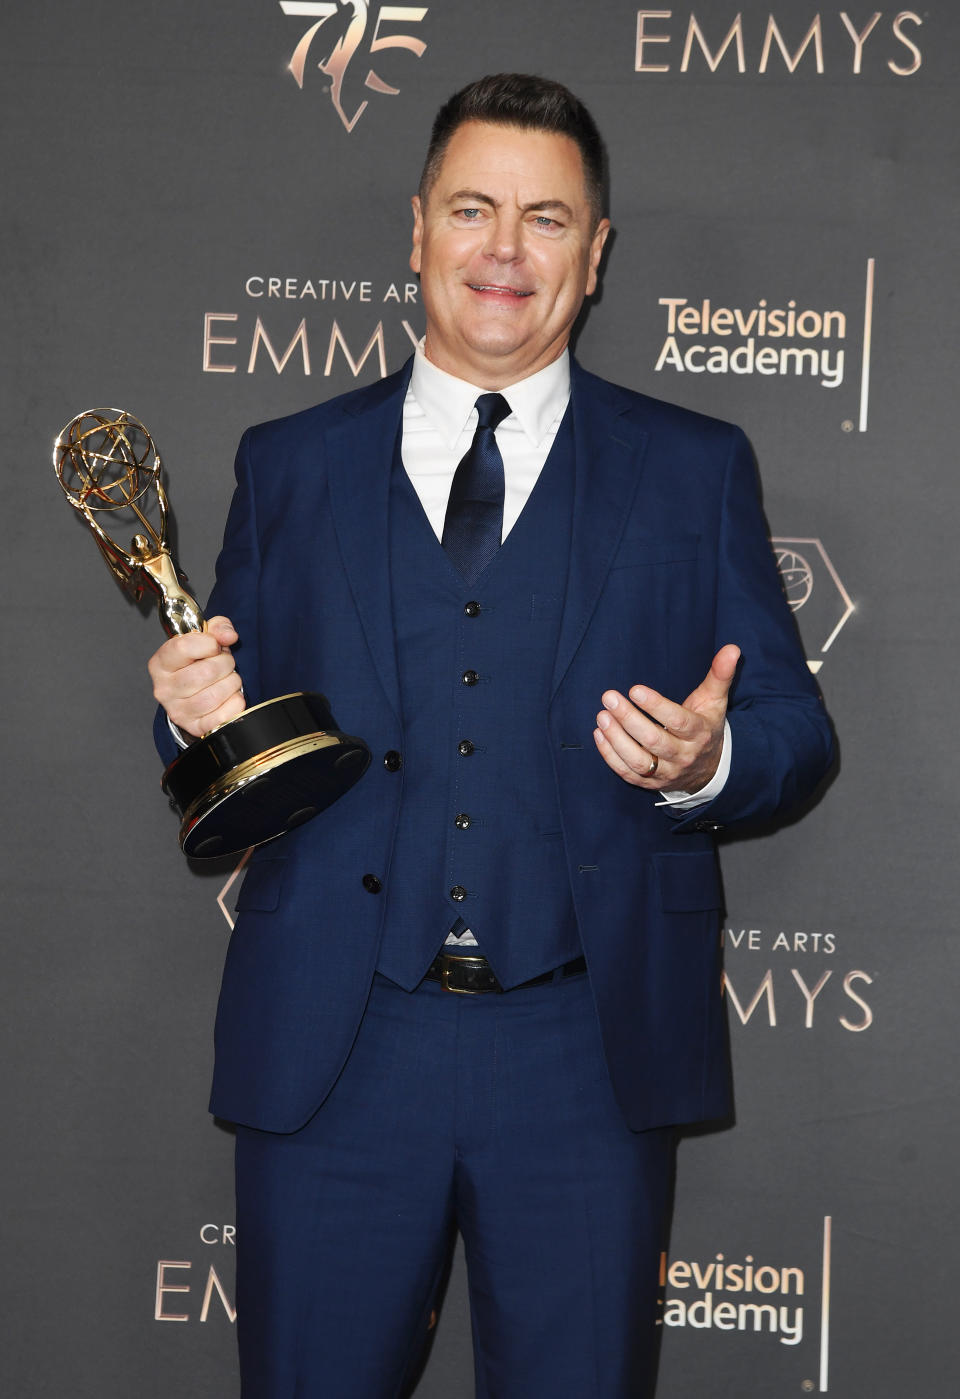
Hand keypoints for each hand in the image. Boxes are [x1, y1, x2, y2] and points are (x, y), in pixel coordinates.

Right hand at [147, 615, 245, 738]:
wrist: (194, 695)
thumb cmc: (198, 664)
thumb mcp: (205, 639)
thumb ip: (217, 628)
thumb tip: (228, 636)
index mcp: (160, 663)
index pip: (185, 647)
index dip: (210, 643)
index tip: (214, 646)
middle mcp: (164, 689)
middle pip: (206, 672)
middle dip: (226, 663)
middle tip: (225, 664)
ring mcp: (178, 711)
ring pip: (216, 695)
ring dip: (232, 683)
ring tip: (227, 679)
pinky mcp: (195, 727)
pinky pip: (225, 715)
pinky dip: (235, 703)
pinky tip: (229, 696)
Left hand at [593, 644, 740, 792]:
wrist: (708, 768)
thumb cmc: (706, 725)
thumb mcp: (715, 700)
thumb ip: (720, 674)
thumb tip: (733, 648)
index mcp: (699, 733)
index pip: (678, 721)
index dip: (656, 706)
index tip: (634, 690)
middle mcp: (683, 755)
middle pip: (654, 740)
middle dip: (629, 719)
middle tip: (609, 698)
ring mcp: (666, 772)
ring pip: (639, 761)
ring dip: (617, 739)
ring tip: (602, 716)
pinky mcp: (650, 783)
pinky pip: (627, 773)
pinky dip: (610, 756)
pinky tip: (599, 734)